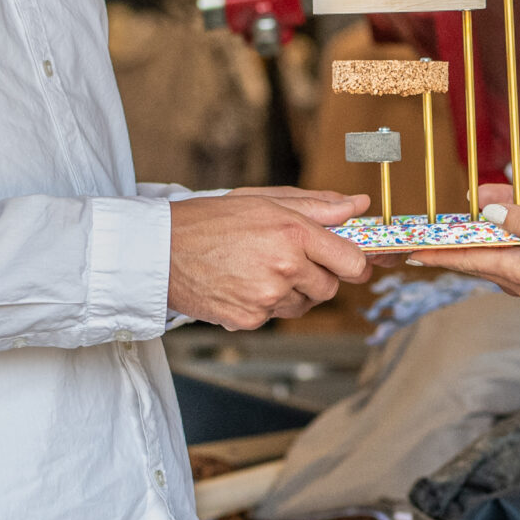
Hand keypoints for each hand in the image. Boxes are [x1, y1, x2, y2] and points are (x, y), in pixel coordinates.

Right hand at [167, 187, 370, 328]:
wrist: (161, 250)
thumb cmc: (210, 220)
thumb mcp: (265, 201)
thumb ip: (317, 206)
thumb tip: (358, 206)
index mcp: (294, 232)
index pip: (352, 261)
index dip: (354, 264)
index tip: (349, 263)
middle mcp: (285, 267)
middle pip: (330, 287)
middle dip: (318, 276)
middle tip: (289, 260)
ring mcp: (268, 296)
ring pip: (304, 304)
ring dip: (292, 291)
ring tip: (258, 269)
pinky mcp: (251, 318)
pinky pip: (276, 315)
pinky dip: (266, 305)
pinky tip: (242, 284)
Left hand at [409, 183, 519, 318]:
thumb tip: (485, 211)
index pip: (467, 260)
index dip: (436, 254)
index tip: (407, 252)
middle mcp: (519, 284)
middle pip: (474, 263)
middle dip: (447, 251)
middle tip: (418, 243)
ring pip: (492, 263)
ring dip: (473, 249)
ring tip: (451, 236)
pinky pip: (509, 266)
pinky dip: (496, 251)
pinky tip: (497, 239)